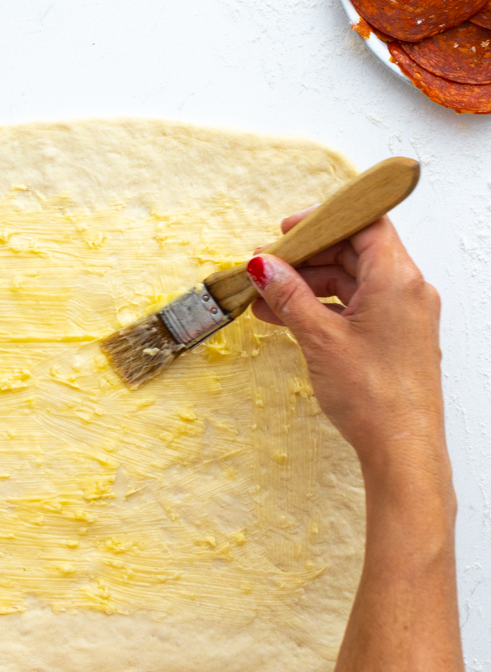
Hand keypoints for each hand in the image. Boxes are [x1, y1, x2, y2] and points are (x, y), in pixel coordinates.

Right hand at [246, 216, 446, 488]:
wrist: (402, 451)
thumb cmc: (374, 397)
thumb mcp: (319, 338)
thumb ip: (289, 295)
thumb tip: (264, 266)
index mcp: (398, 279)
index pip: (364, 223)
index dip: (325, 220)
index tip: (289, 231)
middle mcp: (408, 291)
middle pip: (355, 251)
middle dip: (308, 257)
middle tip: (268, 265)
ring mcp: (404, 316)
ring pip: (352, 282)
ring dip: (309, 285)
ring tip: (266, 297)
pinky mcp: (396, 338)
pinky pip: (357, 307)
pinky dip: (323, 307)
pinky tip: (287, 318)